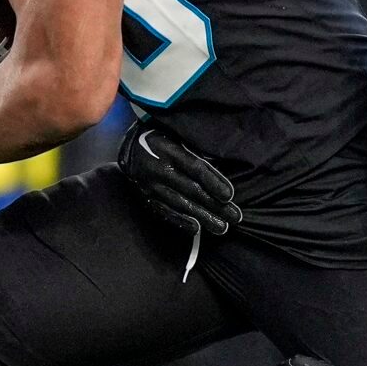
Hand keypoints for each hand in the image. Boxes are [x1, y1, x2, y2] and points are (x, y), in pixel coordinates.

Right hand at [118, 120, 241, 235]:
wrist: (130, 148)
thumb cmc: (164, 140)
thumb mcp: (179, 137)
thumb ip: (197, 151)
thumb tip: (226, 165)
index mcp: (170, 150)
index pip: (196, 169)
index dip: (214, 182)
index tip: (229, 196)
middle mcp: (159, 169)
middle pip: (192, 190)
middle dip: (215, 206)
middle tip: (235, 217)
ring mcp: (151, 185)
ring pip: (181, 204)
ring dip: (203, 217)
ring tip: (222, 228)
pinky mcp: (147, 197)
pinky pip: (165, 211)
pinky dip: (181, 221)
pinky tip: (196, 229)